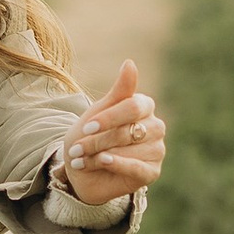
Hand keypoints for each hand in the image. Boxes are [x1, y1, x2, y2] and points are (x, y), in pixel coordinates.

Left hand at [60, 60, 167, 210]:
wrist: (83, 171)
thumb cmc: (91, 137)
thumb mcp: (99, 112)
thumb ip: (119, 91)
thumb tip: (130, 62)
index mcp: (144, 106)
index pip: (132, 107)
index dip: (108, 117)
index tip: (87, 127)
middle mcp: (155, 127)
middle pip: (128, 130)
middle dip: (98, 140)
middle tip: (77, 149)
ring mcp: (157, 150)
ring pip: (130, 150)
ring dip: (100, 155)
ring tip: (82, 161)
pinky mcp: (152, 171)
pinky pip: (137, 167)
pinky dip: (117, 165)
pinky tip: (103, 162)